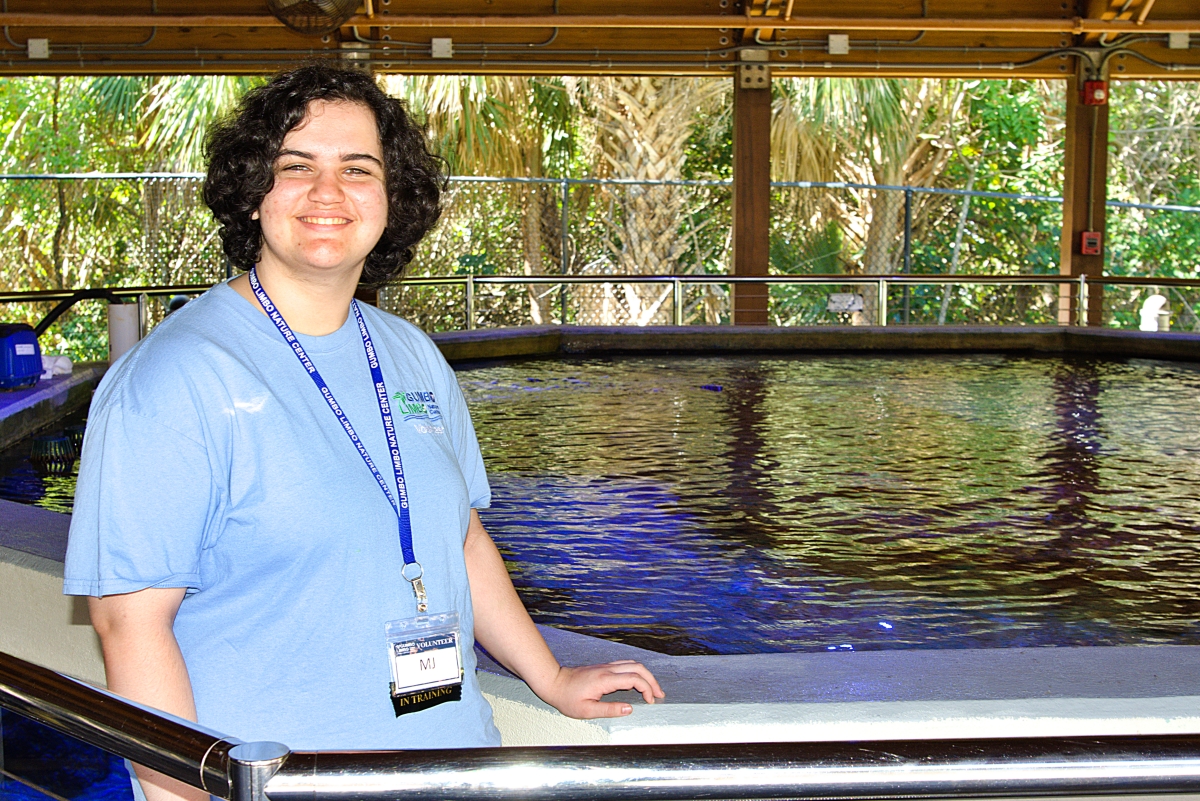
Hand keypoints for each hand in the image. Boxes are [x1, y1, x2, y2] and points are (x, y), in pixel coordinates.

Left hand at [539, 660, 665, 718]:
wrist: (554, 683)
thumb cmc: (568, 698)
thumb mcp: (586, 711)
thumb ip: (609, 710)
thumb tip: (629, 709)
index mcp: (605, 679)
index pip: (634, 679)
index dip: (647, 689)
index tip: (651, 701)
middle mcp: (608, 669)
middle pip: (638, 668)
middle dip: (652, 680)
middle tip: (659, 694)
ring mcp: (606, 666)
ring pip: (633, 664)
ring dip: (646, 675)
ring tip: (653, 689)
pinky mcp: (604, 667)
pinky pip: (625, 665)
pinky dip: (637, 672)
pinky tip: (638, 682)